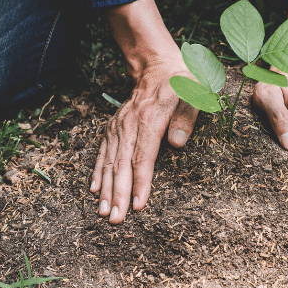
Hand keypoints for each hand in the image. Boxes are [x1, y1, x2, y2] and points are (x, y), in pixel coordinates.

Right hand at [90, 58, 197, 223]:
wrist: (157, 68)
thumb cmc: (181, 85)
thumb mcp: (194, 95)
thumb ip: (187, 118)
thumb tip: (177, 144)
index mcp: (150, 120)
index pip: (143, 157)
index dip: (140, 183)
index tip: (138, 205)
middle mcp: (129, 125)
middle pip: (122, 165)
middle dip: (118, 194)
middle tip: (116, 219)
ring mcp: (118, 127)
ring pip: (109, 162)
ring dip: (105, 189)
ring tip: (103, 212)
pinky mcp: (112, 128)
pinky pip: (102, 153)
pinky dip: (97, 172)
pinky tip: (94, 190)